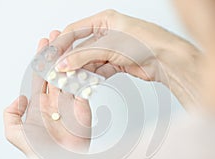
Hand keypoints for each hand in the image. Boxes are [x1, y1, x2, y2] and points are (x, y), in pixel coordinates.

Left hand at [3, 31, 91, 156]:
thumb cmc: (38, 151)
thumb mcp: (14, 133)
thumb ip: (11, 114)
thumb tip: (19, 98)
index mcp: (39, 104)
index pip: (39, 76)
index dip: (40, 60)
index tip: (42, 43)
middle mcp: (54, 100)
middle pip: (54, 71)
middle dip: (55, 53)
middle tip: (56, 35)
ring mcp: (69, 101)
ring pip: (68, 75)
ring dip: (68, 58)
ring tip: (69, 41)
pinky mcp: (83, 105)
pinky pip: (82, 86)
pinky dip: (82, 72)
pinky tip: (81, 58)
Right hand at [53, 10, 202, 109]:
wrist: (166, 59)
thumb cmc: (143, 42)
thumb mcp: (107, 46)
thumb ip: (82, 55)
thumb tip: (61, 64)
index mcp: (104, 20)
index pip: (74, 31)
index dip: (60, 44)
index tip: (49, 56)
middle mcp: (108, 32)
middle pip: (81, 47)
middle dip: (70, 60)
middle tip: (57, 71)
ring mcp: (113, 48)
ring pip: (90, 60)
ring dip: (80, 71)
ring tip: (69, 80)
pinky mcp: (118, 63)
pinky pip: (100, 69)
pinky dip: (92, 76)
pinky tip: (85, 82)